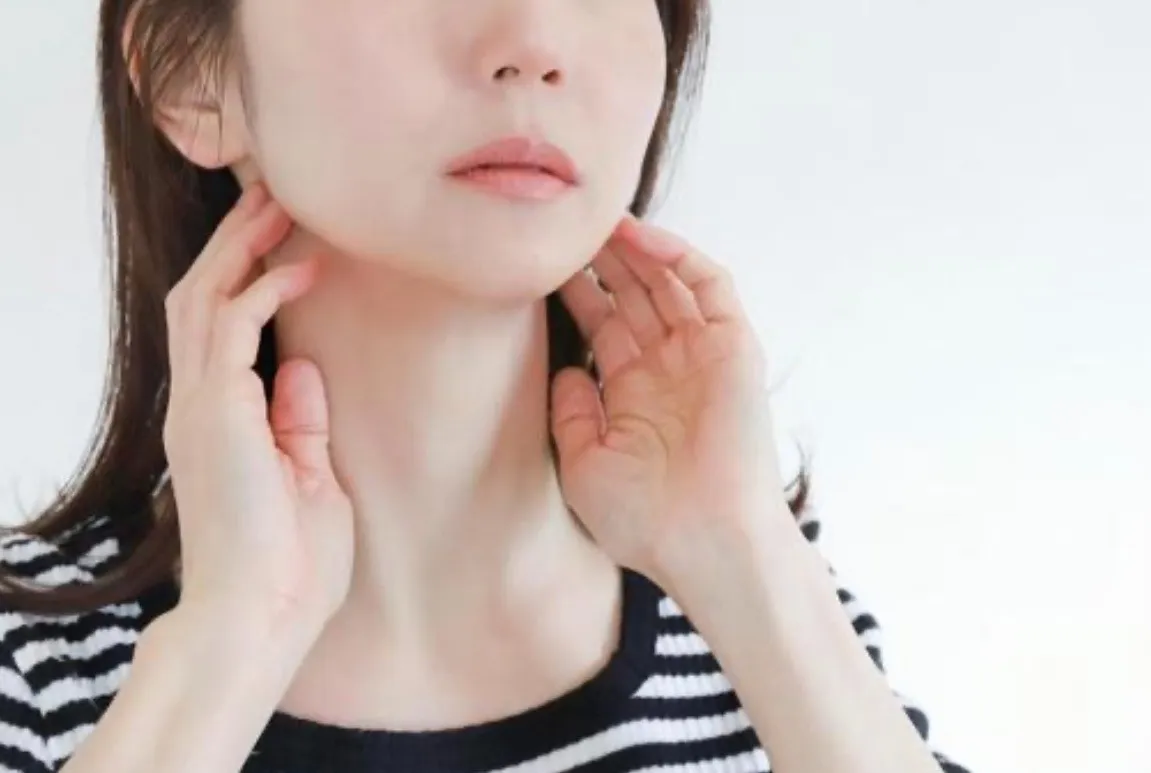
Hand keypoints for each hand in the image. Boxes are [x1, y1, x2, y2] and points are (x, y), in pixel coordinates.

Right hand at [162, 182, 352, 640]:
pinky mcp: (216, 415)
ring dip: (241, 248)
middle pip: (201, 297)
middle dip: (236, 243)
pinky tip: (303, 270)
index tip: (286, 239)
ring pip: (203, 299)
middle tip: (274, 196)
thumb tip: (301, 367)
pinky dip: (262, 291)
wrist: (259, 621)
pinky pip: (230, 330)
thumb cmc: (290, 567)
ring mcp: (200, 409)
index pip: (218, 328)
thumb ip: (298, 423)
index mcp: (219, 422)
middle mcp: (198, 407)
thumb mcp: (308, 479)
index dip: (244, 276)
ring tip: (278, 205)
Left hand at [552, 215, 788, 585]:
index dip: (574, 291)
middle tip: (567, 225)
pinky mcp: (734, 348)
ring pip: (669, 282)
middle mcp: (667, 368)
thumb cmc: (644, 519)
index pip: (602, 325)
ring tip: (598, 220)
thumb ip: (571, 412)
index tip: (539, 264)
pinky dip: (681, 257)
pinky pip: (711, 287)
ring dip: (636, 249)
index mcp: (632, 394)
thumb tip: (564, 370)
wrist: (704, 543)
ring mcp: (702, 356)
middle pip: (633, 295)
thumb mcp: (583, 463)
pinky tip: (642, 238)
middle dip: (602, 260)